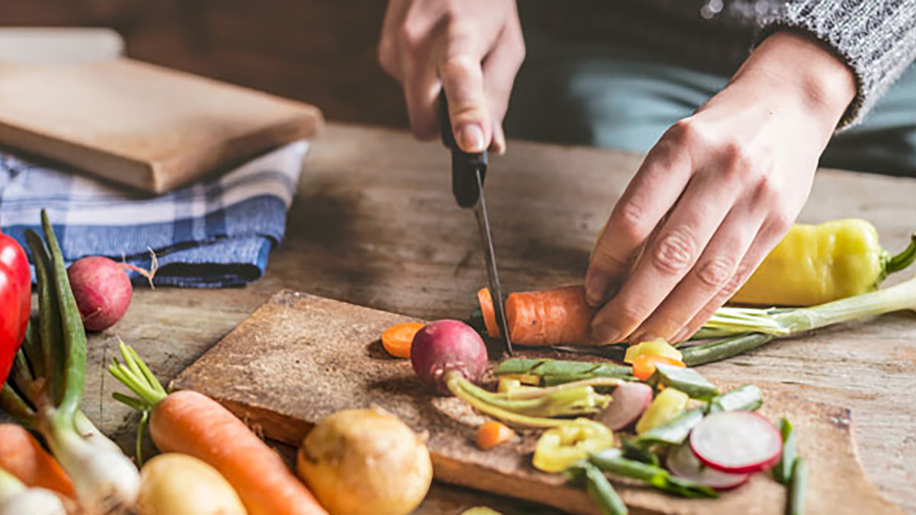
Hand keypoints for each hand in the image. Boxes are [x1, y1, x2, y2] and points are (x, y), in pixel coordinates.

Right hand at [378, 0, 524, 152]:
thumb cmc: (483, 2)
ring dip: (435, 98)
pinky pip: (406, 90)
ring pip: (414, 108)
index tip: (471, 142)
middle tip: (469, 108)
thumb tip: (489, 144)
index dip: (466, 114)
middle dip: (444, 126)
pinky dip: (423, 82)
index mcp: (459, 33)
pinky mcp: (384, 52)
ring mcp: (395, 46)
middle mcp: (419, 40)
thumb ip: (497, 96)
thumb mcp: (506, 45)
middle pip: (423, 120)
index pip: (460, 78)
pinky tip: (434, 52)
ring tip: (452, 59)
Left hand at [586, 32, 855, 343]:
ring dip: (666, 318)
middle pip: (670, 255)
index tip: (591, 292)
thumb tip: (610, 275)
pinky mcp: (780, 224)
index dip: (606, 263)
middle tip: (605, 330)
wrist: (788, 105)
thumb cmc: (714, 135)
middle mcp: (723, 171)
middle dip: (632, 304)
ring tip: (637, 338)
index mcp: (683, 146)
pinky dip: (700, 312)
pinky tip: (676, 329)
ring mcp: (756, 199)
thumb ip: (647, 204)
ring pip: (705, 277)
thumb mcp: (674, 149)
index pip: (634, 218)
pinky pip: (733, 281)